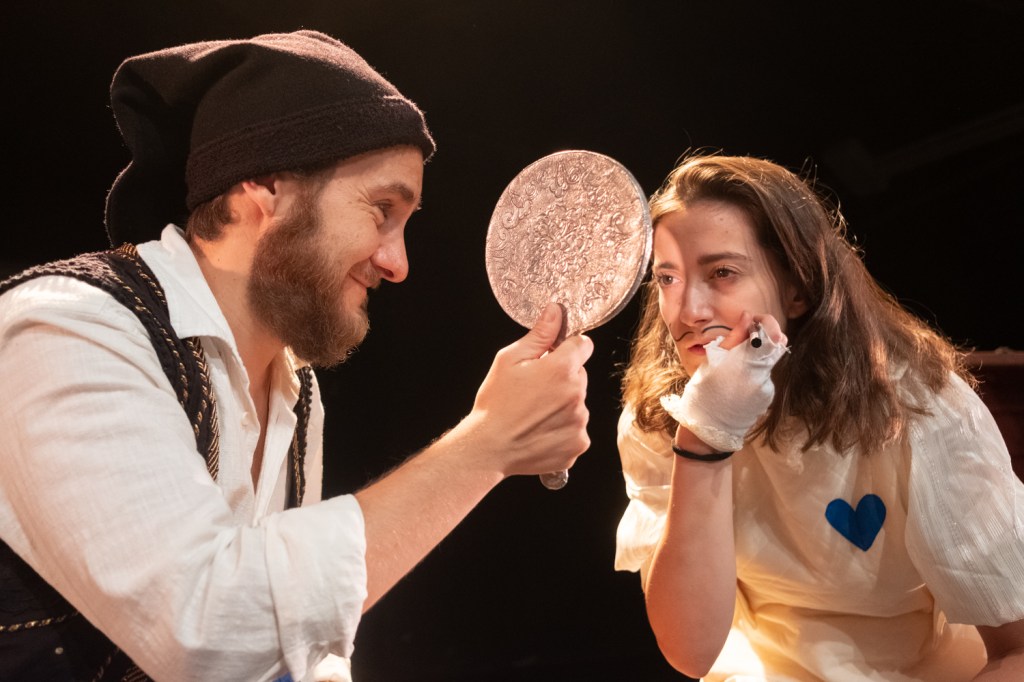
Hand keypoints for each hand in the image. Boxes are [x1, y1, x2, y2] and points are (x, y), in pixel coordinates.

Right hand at [468, 303, 592, 476]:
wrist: (488, 447)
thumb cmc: (495, 403)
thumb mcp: (509, 359)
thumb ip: (539, 335)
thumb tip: (556, 312)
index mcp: (562, 369)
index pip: (583, 345)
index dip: (567, 348)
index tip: (552, 357)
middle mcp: (577, 395)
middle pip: (579, 376)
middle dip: (562, 379)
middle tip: (534, 390)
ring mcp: (580, 422)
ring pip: (578, 404)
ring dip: (563, 405)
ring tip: (534, 414)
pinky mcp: (578, 444)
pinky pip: (576, 430)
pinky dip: (562, 430)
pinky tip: (540, 431)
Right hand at [662, 311, 786, 451]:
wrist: (707, 430)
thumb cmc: (704, 392)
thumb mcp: (713, 360)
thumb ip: (734, 338)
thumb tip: (747, 315)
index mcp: (747, 362)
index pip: (772, 334)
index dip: (765, 324)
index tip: (752, 322)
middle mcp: (762, 375)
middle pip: (773, 348)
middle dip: (761, 341)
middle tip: (743, 342)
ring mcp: (767, 388)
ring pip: (766, 364)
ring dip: (754, 361)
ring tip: (732, 371)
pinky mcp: (767, 399)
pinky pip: (763, 380)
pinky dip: (753, 377)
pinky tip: (736, 386)